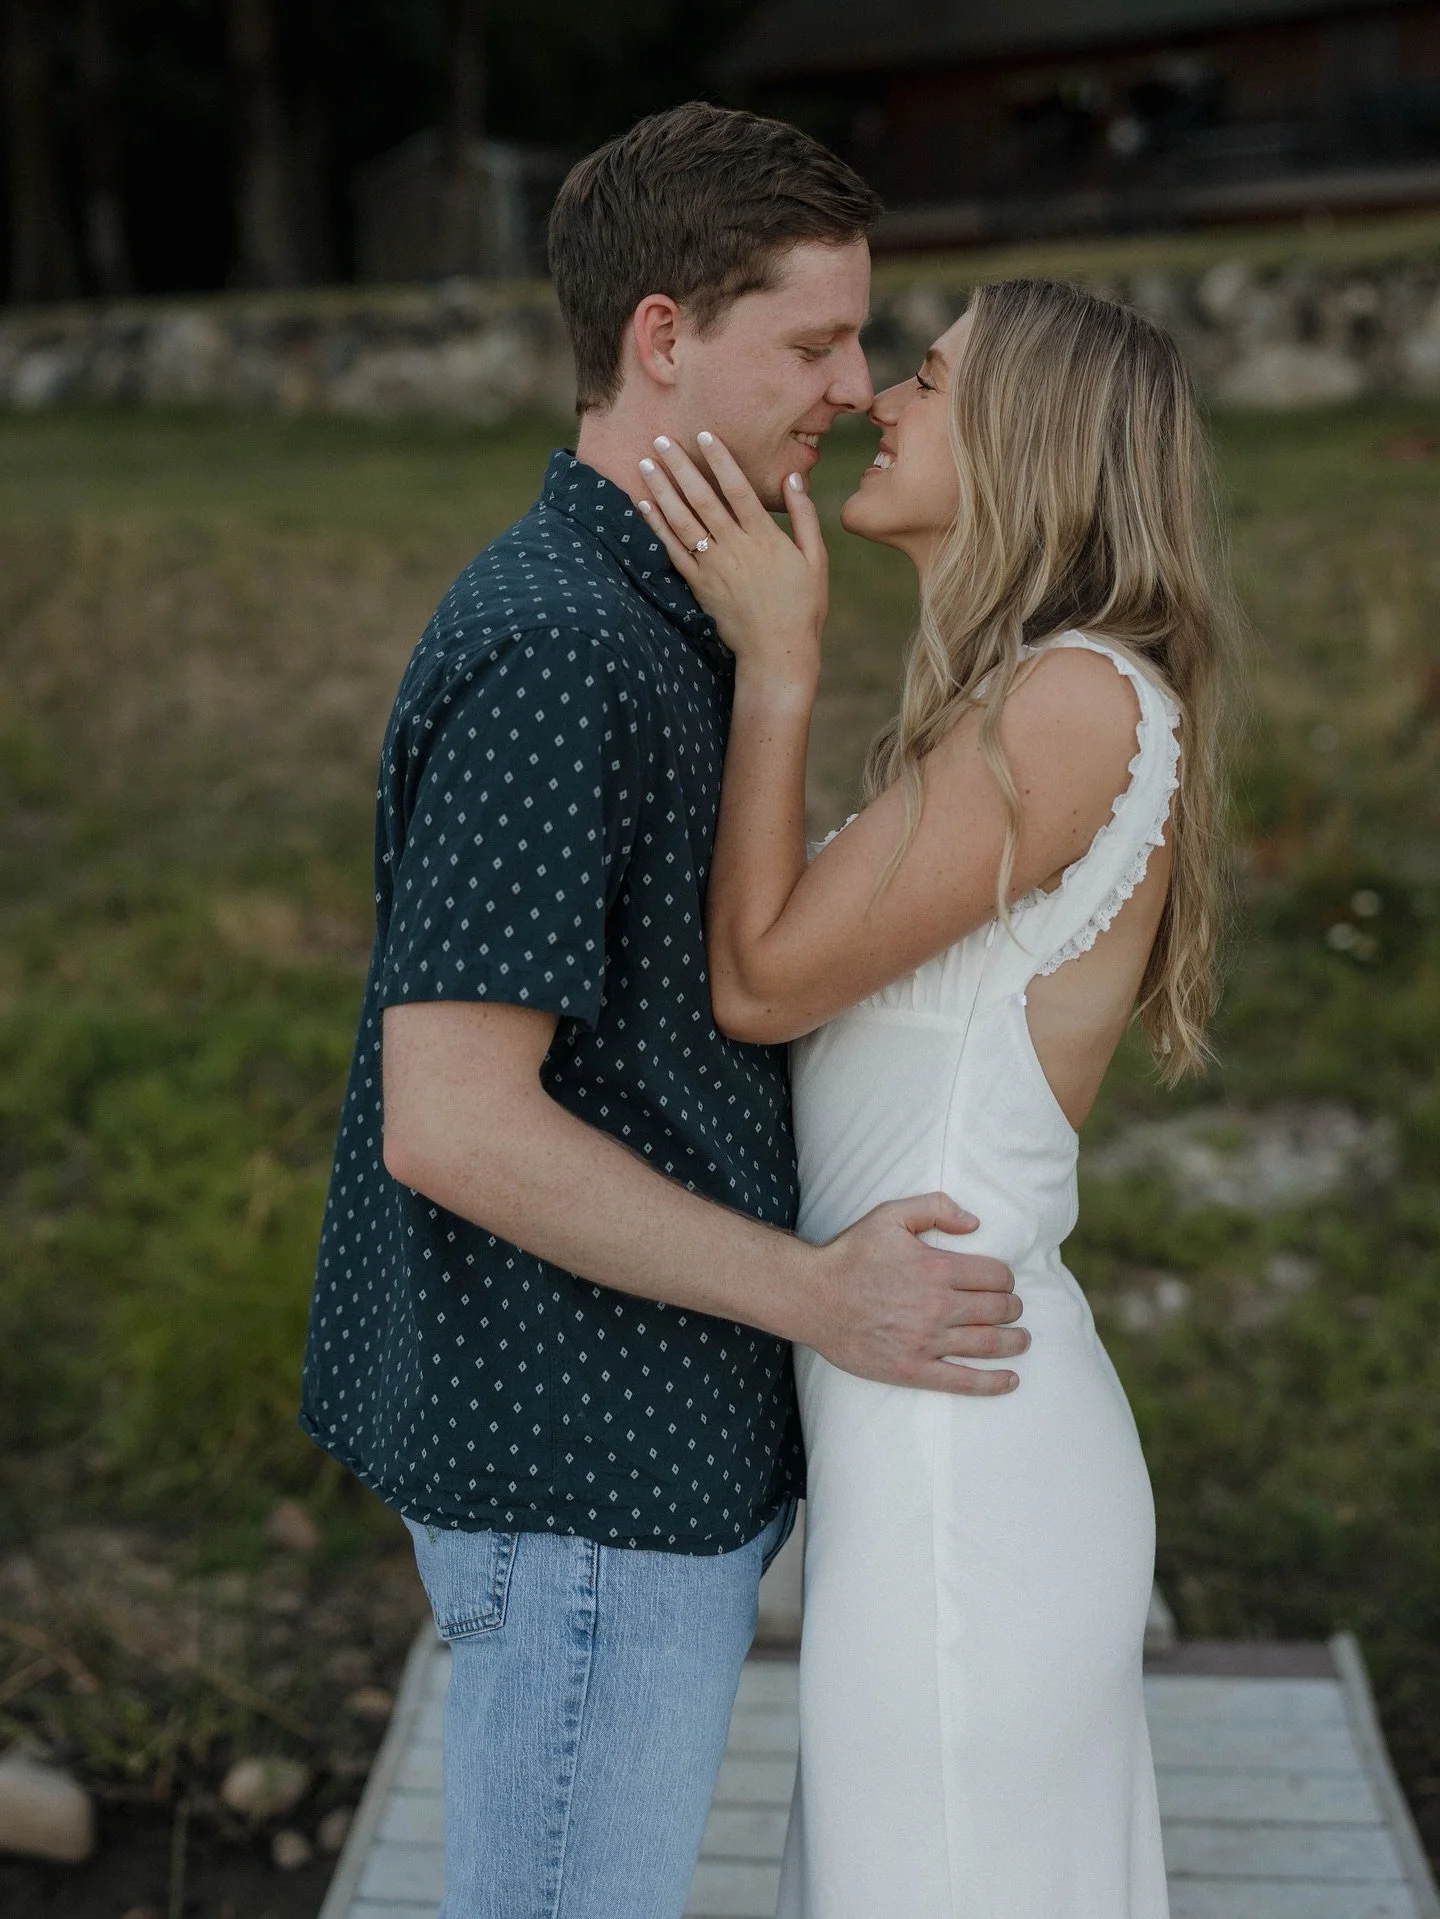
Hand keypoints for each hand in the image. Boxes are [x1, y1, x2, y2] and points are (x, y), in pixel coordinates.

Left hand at [638, 433, 828, 690]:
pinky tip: (643, 506)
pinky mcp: (699, 586)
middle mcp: (734, 547)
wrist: (777, 652)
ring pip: (681, 521)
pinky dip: (657, 527)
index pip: (737, 489)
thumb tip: (795, 479)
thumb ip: (804, 516)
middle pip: (702, 498)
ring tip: (644, 464)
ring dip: (661, 490)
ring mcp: (713, 567)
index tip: (704, 435)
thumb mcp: (815, 559)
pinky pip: (673, 551)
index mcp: (764, 537)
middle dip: (680, 466)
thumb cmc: (802, 607)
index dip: (719, 460)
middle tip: (660, 439)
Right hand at [801, 1192, 1026, 1395]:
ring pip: (988, 1344)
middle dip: (1012, 1307)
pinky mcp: (913, 1369)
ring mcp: (927, 1341)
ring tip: (1022, 1339)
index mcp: (936, 1268)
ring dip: (1014, 1342)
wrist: (814, 1297)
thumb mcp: (890, 1215)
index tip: (1002, 1281)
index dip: (1005, 1277)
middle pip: (998, 1309)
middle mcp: (938, 1306)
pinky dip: (993, 1382)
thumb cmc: (851, 1255)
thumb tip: (974, 1223)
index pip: (995, 1275)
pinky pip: (963, 1380)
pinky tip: (1011, 1380)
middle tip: (1012, 1308)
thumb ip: (936, 1208)